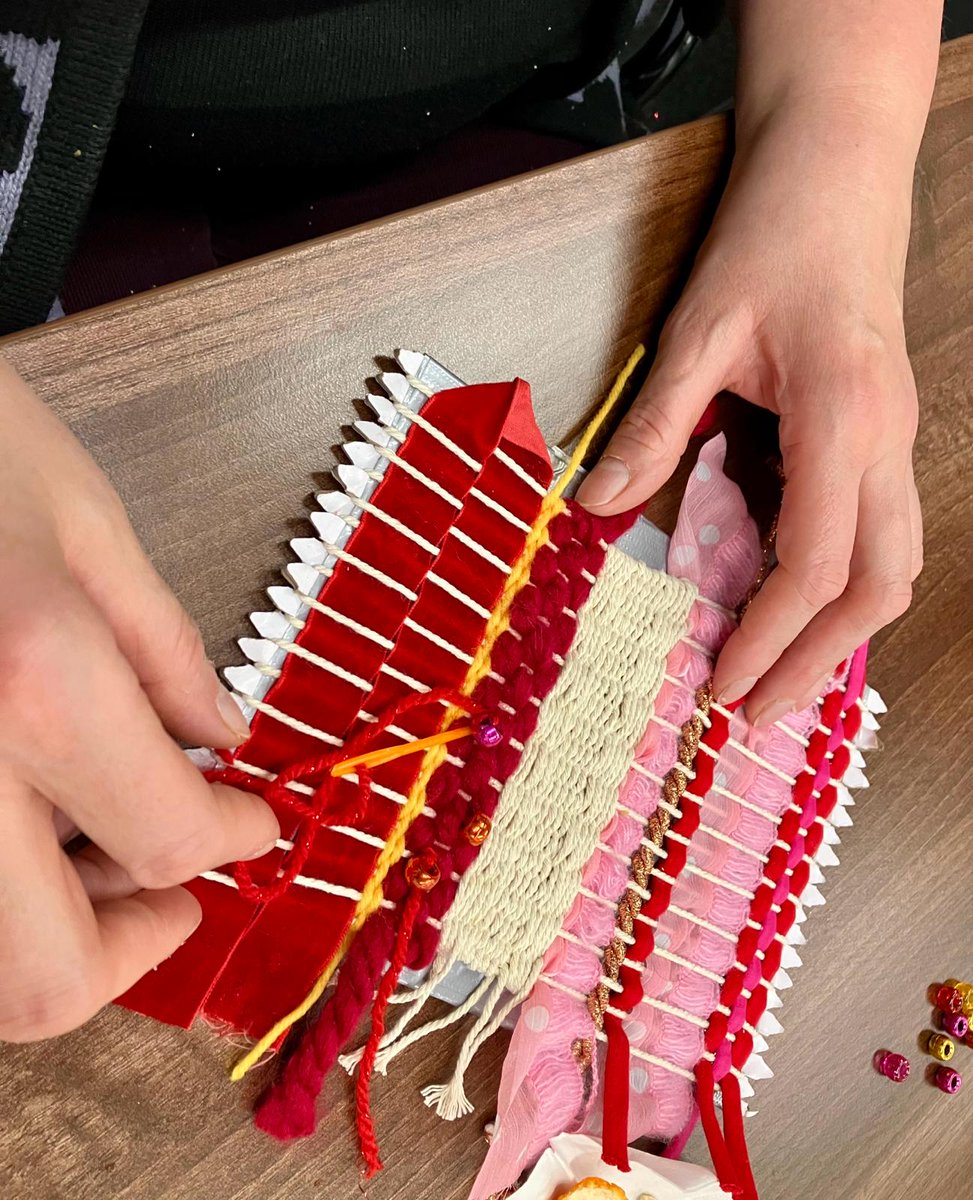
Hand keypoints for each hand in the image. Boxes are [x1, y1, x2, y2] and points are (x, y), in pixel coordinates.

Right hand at [0, 361, 277, 1041]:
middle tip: (173, 885)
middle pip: (46, 976)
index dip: (228, 843)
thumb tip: (217, 744)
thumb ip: (165, 654)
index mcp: (34, 682)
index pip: (166, 839)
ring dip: (50, 932)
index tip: (250, 826)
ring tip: (93, 845)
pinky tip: (17, 815)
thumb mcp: (85, 521)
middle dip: (130, 944)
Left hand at [577, 107, 921, 723]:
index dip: (768, 637)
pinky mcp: (886, 436)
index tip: (723, 684)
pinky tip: (794, 608)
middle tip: (758, 710)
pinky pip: (880, 534)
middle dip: (819, 660)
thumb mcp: (697, 333)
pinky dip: (843, 589)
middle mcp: (886, 442)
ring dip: (841, 634)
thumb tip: (597, 507)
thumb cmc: (773, 238)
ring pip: (895, 567)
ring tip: (781, 678)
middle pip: (878, 586)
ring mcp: (896, 441)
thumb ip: (653, 428)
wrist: (837, 172)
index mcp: (841, 419)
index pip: (814, 564)